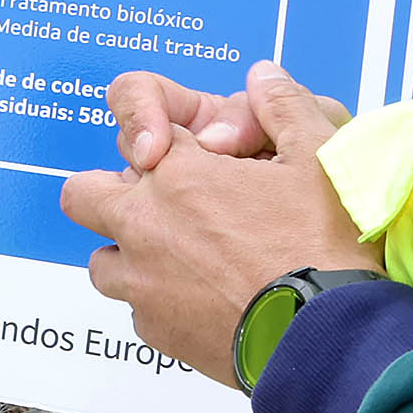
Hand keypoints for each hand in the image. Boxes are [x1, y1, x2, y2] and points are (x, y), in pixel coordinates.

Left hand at [57, 63, 368, 386]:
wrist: (329, 336)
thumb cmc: (323, 246)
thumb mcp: (320, 158)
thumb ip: (284, 108)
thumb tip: (262, 76)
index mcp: (177, 174)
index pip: (128, 128)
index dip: (147, 131)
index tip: (169, 148)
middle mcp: (145, 225)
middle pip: (84, 194)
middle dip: (113, 194)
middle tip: (162, 204)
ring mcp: (143, 283)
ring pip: (104, 260)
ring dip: (132, 253)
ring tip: (185, 256)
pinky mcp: (158, 333)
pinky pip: (138, 310)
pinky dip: (160, 302)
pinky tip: (206, 298)